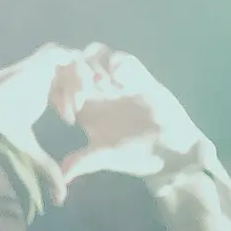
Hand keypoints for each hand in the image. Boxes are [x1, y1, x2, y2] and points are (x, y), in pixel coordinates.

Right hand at [0, 42, 97, 209]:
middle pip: (85, 74)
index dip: (94, 104)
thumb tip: (61, 197)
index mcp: (49, 91)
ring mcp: (48, 64)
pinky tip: (86, 91)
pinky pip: (72, 58)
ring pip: (81, 64)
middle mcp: (50, 75)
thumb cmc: (2, 128)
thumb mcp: (32, 150)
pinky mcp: (46, 56)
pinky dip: (81, 73)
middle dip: (99, 87)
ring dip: (90, 80)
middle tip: (112, 101)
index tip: (105, 119)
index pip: (80, 91)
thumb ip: (48, 168)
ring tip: (99, 96)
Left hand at [58, 48, 208, 184]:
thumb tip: (62, 177)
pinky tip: (120, 83)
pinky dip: (117, 64)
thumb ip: (84, 161)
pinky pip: (122, 58)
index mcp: (85, 108)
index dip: (59, 95)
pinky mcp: (138, 77)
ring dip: (93, 66)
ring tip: (101, 86)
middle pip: (73, 64)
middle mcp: (98, 91)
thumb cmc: (137, 155)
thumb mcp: (107, 157)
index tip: (68, 116)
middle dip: (73, 76)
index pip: (60, 86)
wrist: (171, 152)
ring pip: (94, 54)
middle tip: (82, 98)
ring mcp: (117, 81)